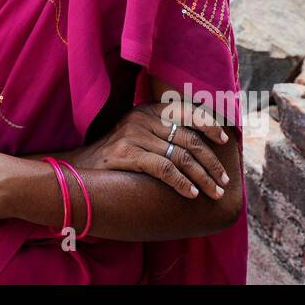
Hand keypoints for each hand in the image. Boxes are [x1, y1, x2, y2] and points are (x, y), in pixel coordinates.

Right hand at [71, 99, 231, 200]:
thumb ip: (163, 131)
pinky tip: (192, 194)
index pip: (187, 111)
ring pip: (181, 156)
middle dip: (211, 162)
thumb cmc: (116, 155)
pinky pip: (164, 169)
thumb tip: (201, 141)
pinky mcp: (127, 154)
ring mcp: (134, 135)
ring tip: (215, 192)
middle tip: (224, 181)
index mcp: (148, 110)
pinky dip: (182, 183)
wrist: (79, 168)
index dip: (209, 125)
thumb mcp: (138, 133)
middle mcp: (142, 118)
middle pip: (189, 138)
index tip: (225, 141)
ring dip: (203, 177)